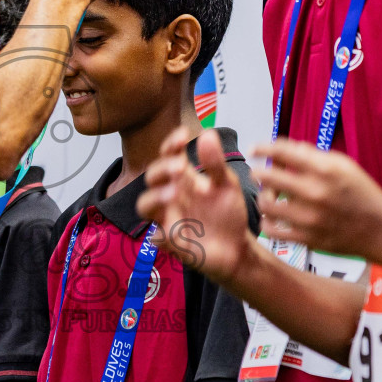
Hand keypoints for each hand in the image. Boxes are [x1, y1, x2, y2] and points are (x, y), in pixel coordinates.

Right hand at [139, 129, 254, 281]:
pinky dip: (163, 234)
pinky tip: (175, 231)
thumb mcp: (227, 184)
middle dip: (163, 169)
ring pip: (144, 205)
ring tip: (175, 193)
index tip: (184, 136)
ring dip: (156, 197)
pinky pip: (157, 237)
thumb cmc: (227, 212)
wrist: (237, 247)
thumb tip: (207, 133)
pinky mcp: (171, 242)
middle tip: (181, 166)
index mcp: (183, 178)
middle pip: (152, 177)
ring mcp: (168, 218)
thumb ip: (216, 163)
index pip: (168, 156)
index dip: (171, 144)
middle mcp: (171, 195)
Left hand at [253, 141, 381, 258]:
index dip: (264, 148)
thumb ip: (315, 156)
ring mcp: (310, 218)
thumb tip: (289, 149)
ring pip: (266, 204)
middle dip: (259, 173)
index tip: (254, 149)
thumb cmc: (362, 194)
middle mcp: (315, 192)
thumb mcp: (345, 166)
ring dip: (263, 197)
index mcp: (325, 170)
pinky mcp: (307, 239)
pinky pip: (273, 229)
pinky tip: (272, 217)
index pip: (284, 152)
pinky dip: (268, 221)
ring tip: (269, 196)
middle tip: (259, 173)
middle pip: (268, 177)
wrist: (380, 230)